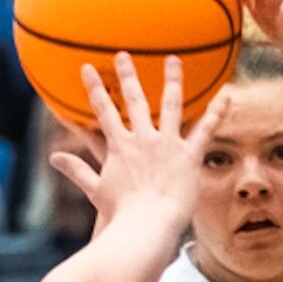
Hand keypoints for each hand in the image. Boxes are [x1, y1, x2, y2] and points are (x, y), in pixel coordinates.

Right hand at [49, 53, 230, 228]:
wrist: (145, 226)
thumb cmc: (120, 213)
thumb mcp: (96, 190)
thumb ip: (77, 170)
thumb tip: (54, 158)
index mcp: (120, 146)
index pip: (103, 111)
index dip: (95, 88)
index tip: (87, 68)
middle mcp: (143, 139)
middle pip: (134, 100)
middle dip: (128, 75)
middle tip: (123, 54)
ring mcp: (167, 144)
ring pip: (171, 104)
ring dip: (172, 80)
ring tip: (173, 60)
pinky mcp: (190, 155)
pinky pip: (206, 129)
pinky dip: (218, 111)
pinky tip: (228, 94)